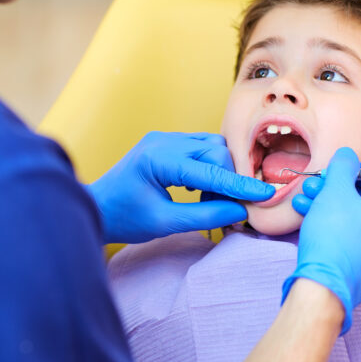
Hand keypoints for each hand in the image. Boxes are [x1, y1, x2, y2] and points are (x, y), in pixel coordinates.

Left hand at [88, 131, 274, 243]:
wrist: (96, 208)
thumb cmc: (123, 218)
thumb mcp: (165, 223)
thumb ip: (205, 215)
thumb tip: (241, 211)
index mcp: (158, 157)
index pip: (210, 168)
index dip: (239, 184)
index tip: (264, 194)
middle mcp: (163, 140)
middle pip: (216, 150)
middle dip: (229, 178)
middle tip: (230, 209)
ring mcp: (164, 138)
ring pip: (211, 146)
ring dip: (220, 172)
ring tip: (212, 200)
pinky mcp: (166, 143)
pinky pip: (200, 148)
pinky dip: (209, 168)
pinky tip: (200, 190)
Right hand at [285, 147, 360, 333]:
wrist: (323, 286)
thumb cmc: (333, 236)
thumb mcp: (336, 192)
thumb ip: (344, 167)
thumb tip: (349, 155)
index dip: (356, 169)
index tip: (335, 170)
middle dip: (335, 188)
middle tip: (314, 185)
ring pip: (354, 219)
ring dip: (327, 205)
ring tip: (302, 200)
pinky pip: (350, 238)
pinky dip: (331, 225)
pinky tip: (306, 218)